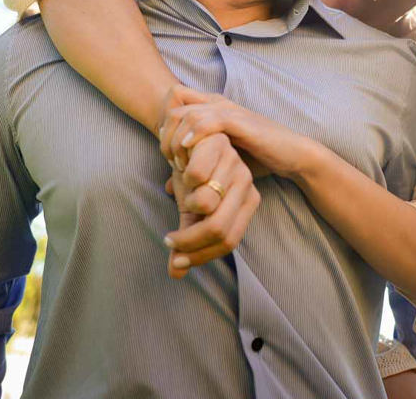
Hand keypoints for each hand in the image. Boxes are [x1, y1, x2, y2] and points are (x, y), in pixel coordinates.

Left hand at [159, 86, 314, 179]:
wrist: (292, 155)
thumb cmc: (258, 159)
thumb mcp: (219, 162)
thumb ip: (194, 169)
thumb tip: (167, 186)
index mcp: (212, 108)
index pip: (174, 105)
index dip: (164, 128)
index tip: (167, 155)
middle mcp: (218, 104)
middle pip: (174, 108)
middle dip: (166, 135)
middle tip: (170, 161)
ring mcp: (229, 111)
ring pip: (187, 115)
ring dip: (177, 140)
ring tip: (179, 162)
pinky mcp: (240, 121)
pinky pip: (209, 121)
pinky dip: (194, 135)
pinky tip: (189, 151)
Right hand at [162, 132, 259, 277]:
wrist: (188, 140)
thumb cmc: (192, 181)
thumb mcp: (190, 214)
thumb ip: (186, 242)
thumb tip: (175, 275)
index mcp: (246, 205)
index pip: (228, 242)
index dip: (202, 256)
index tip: (178, 260)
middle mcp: (247, 186)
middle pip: (218, 229)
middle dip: (188, 241)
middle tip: (168, 240)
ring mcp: (236, 165)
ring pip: (206, 204)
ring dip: (185, 205)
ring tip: (180, 195)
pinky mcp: (220, 146)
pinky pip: (196, 176)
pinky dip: (182, 179)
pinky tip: (178, 171)